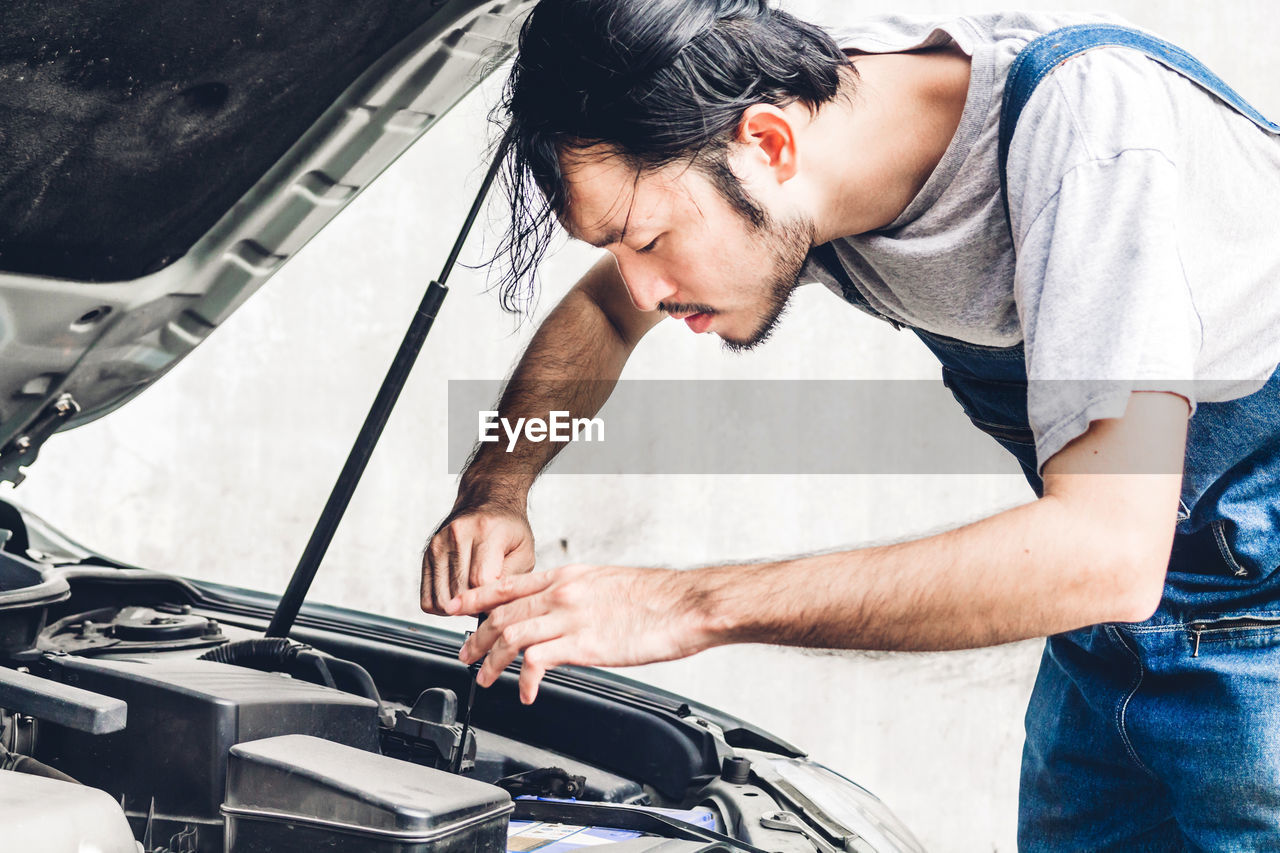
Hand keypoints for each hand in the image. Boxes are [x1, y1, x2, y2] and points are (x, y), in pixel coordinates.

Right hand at [421, 503, 534, 614]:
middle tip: (489, 604)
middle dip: (476, 607)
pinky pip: (428, 598)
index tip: (499, 604)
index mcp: (486, 531)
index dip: (490, 602)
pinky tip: (459, 597)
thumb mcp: (525, 552)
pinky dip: (443, 606)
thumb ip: (511, 580)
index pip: (480, 581)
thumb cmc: (509, 529)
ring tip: (475, 599)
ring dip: (458, 609)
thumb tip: (493, 608)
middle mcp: (457, 535)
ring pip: (442, 599)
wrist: (487, 501)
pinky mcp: (427, 555)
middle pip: (459, 594)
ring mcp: (438, 545)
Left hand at [446, 563, 712, 703]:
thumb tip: (563, 610)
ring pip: (511, 635)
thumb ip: (578, 596)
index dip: (476, 597)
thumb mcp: (607, 584)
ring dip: (491, 660)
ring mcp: (571, 617)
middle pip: (502, 613)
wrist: (686, 604)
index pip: (508, 584)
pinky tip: (527, 694)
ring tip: (485, 679)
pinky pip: (539, 662)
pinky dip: (526, 680)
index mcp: (568, 576)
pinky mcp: (584, 644)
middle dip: (476, 637)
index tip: (456, 608)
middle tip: (465, 655)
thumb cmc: (657, 597)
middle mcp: (563, 592)